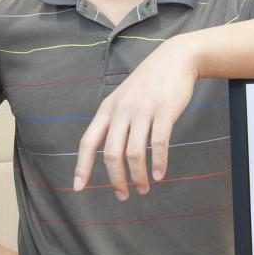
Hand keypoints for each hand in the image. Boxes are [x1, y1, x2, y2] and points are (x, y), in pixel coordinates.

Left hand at [73, 36, 196, 199]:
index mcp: (107, 109)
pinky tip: (161, 175)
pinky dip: (159, 162)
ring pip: (134, 153)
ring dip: (138, 176)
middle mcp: (121, 111)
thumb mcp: (123, 99)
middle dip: (116, 179)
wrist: (175, 59)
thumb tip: (108, 153)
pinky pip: (159, 143)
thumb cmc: (148, 84)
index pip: (87, 142)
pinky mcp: (164, 111)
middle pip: (111, 154)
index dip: (82, 167)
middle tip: (123, 196)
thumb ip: (114, 122)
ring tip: (144, 189)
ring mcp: (143, 111)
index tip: (78, 188)